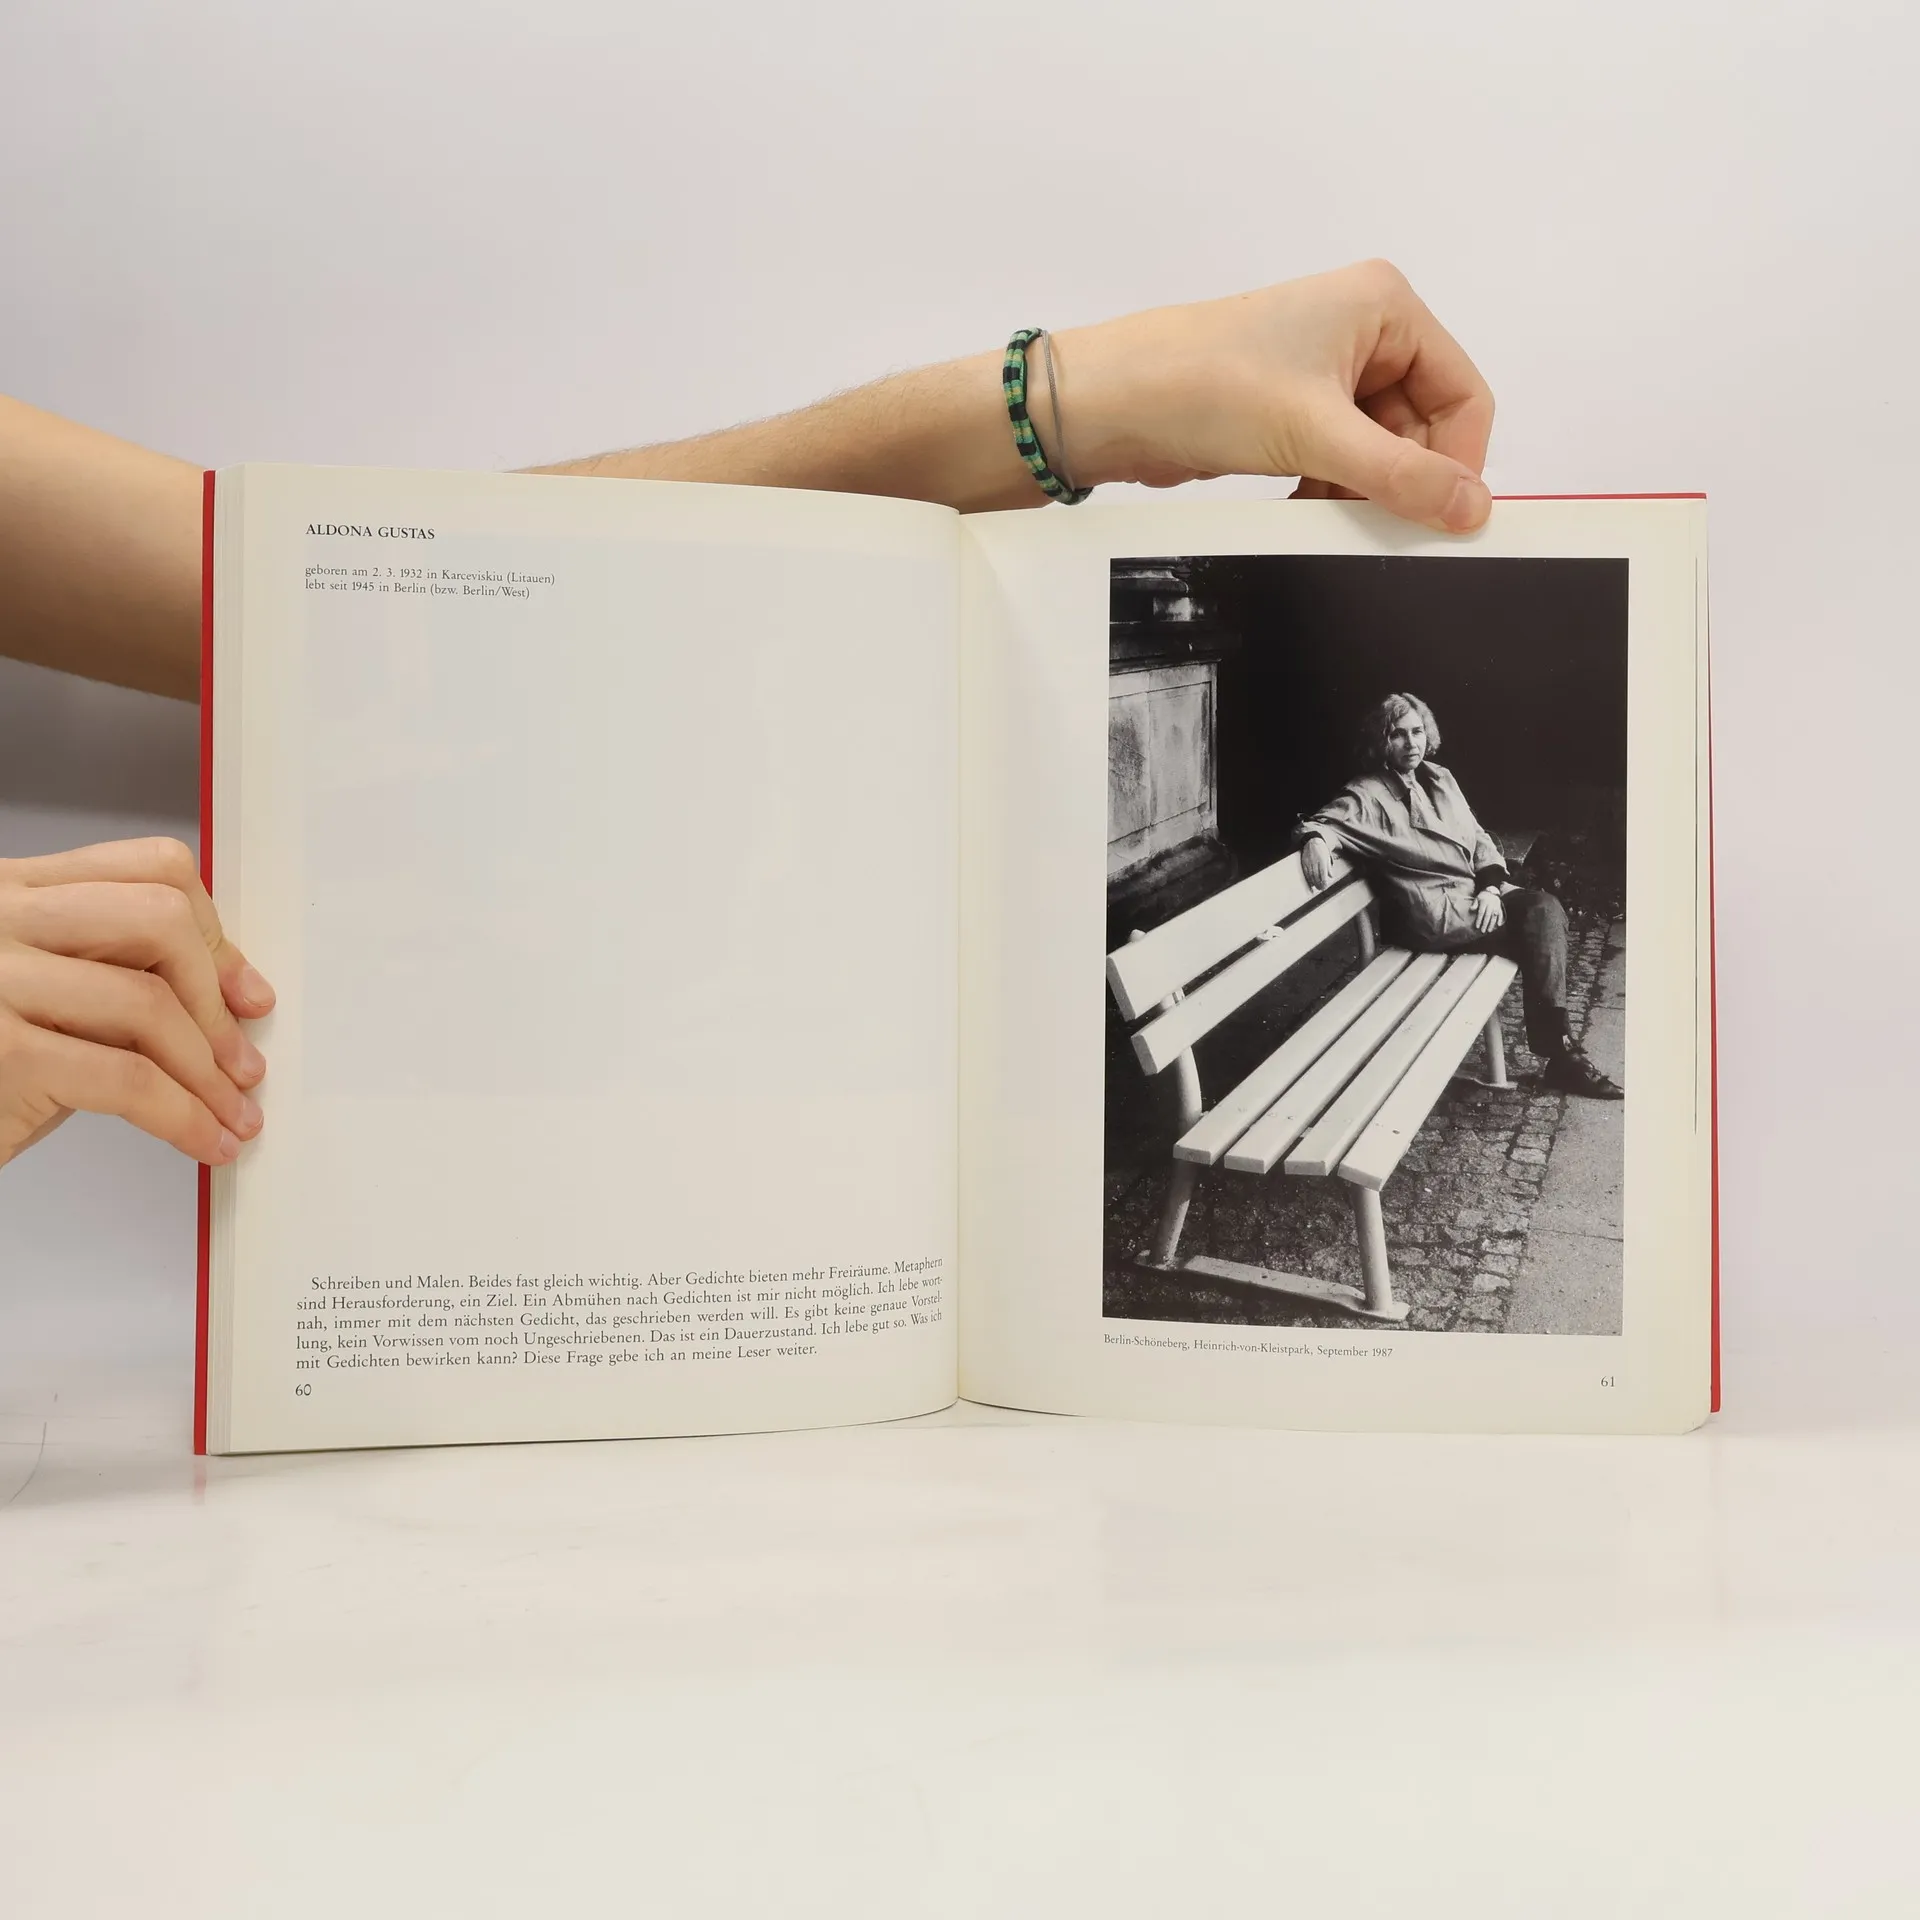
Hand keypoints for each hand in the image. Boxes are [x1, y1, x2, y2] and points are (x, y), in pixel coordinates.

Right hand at [0, 837, 273, 1170]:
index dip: (215, 935)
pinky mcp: (2, 1053)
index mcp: (14, 890)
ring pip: (149, 1002)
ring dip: (209, 1072)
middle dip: (214, 999)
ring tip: (234, 1113)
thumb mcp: (52, 1000)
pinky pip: (128, 1080)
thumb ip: (118, 974)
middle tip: (240, 1061)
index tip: (244, 994)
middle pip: (159, 919)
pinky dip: (184, 1116)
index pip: (149, 870)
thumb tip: (234, 997)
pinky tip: (206, 1139)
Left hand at [1062, 260, 1494, 532]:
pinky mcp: (1292, 411)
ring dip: (1366, 491)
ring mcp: (1325, 373)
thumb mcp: (1317, 433)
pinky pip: (1343, 461)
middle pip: (1424, 427)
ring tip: (1335, 516)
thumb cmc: (1202, 382)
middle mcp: (1361, 331)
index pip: (1463, 393)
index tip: (1444, 517)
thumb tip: (1469, 508)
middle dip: (1405, 479)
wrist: (1113, 405)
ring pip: (1382, 450)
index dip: (1458, 460)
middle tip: (1386, 528)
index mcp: (1383, 306)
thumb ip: (1401, 475)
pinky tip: (1312, 511)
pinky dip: (1336, 491)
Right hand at [1300, 837, 1332, 891]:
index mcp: (1322, 860)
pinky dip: (1308, 878)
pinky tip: (1310, 882)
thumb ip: (1329, 867)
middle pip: (1316, 876)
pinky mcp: (1304, 863)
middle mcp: (1315, 862)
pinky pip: (1306, 873)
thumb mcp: (1328, 857)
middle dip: (1319, 884)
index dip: (1324, 881)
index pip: (1323, 873)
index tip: (1325, 887)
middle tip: (1321, 889)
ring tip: (1317, 887)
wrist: (1312, 841)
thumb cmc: (1321, 849)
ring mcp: (1309, 862)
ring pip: (1311, 875)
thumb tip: (1331, 876)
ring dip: (1314, 883)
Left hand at [1472, 887, 1505, 934]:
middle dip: (1485, 924)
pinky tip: (1498, 925)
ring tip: (1489, 930)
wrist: (1492, 891)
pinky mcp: (1499, 908)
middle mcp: (1490, 905)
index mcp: (1484, 903)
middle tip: (1483, 931)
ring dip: (1492, 924)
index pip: (1481, 913)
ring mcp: (1496, 907)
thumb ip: (1474, 904)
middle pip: (1487, 916)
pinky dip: (1500, 919)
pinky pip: (1501, 914)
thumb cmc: (1482, 896)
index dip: (1479, 920)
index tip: (1477, 926)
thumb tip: (1471, 909)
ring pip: (1494, 917)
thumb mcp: (1477, 898)